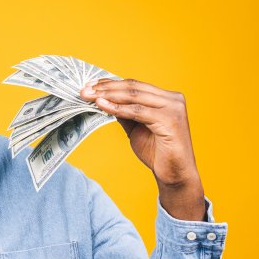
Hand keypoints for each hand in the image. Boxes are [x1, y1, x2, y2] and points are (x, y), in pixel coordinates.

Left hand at [79, 78, 205, 220]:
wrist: (173, 174)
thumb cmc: (157, 152)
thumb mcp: (135, 128)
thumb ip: (124, 113)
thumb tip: (104, 100)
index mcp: (166, 98)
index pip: (135, 85)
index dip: (111, 84)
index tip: (90, 85)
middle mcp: (172, 99)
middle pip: (133, 87)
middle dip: (106, 88)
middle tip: (84, 90)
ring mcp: (173, 108)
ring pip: (135, 96)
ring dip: (109, 95)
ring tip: (90, 96)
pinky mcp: (170, 120)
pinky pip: (138, 112)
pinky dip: (118, 108)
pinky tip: (103, 106)